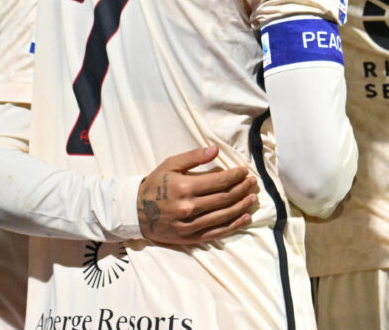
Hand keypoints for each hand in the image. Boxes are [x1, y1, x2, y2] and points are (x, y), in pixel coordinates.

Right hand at [136, 145, 258, 244]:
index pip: (219, 182)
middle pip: (224, 199)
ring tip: (253, 198)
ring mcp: (189, 226)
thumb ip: (194, 157)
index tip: (245, 171)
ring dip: (241, 207)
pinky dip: (233, 226)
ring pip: (223, 216)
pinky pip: (215, 233)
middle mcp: (188, 208)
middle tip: (253, 182)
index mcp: (185, 188)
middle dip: (242, 189)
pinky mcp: (189, 238)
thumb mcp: (171, 164)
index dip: (235, 176)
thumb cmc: (155, 184)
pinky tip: (245, 218)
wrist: (135, 212)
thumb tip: (216, 150)